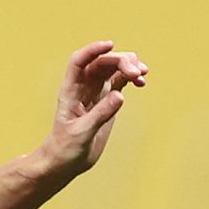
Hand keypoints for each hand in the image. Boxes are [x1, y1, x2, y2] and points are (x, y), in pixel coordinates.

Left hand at [40, 40, 148, 175]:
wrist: (65, 162)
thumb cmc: (65, 148)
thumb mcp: (82, 132)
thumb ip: (101, 114)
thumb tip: (120, 95)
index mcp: (71, 90)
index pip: (79, 61)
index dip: (93, 50)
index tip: (111, 45)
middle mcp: (83, 87)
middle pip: (102, 63)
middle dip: (120, 62)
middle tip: (137, 72)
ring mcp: (96, 92)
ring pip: (113, 69)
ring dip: (129, 67)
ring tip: (143, 74)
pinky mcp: (107, 101)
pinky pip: (120, 82)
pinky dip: (131, 79)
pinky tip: (141, 83)